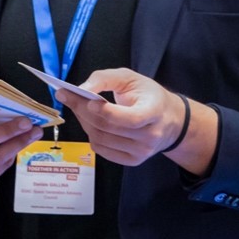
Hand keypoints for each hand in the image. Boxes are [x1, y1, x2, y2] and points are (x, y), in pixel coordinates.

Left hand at [67, 68, 190, 166]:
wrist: (170, 121)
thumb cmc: (149, 96)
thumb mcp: (131, 78)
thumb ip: (105, 78)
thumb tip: (80, 89)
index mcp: (155, 111)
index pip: (128, 118)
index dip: (104, 111)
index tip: (86, 99)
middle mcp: (151, 135)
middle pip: (107, 127)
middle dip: (83, 110)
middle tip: (68, 96)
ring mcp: (142, 151)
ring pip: (100, 139)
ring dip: (84, 122)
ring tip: (81, 109)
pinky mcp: (133, 161)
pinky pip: (101, 150)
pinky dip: (91, 135)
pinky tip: (92, 124)